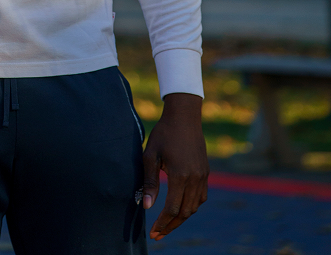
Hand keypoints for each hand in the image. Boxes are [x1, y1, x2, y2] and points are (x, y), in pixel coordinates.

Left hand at [143, 92, 207, 240]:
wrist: (184, 116)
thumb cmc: (163, 133)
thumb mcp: (150, 155)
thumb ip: (149, 182)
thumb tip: (145, 206)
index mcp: (179, 175)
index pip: (172, 209)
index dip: (162, 223)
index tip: (153, 233)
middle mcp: (194, 179)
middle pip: (184, 212)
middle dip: (171, 225)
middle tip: (158, 234)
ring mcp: (203, 176)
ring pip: (194, 207)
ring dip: (181, 218)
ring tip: (167, 224)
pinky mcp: (206, 172)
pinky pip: (201, 197)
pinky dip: (191, 206)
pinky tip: (181, 208)